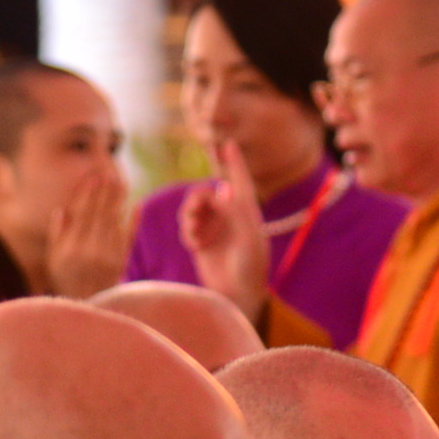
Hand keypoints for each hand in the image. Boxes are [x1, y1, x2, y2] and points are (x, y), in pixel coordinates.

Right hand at [47, 162, 133, 301]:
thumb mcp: (54, 257)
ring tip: (121, 183)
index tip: (94, 177)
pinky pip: (128, 238)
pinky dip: (133, 221)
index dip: (88, 194)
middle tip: (111, 173)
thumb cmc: (66, 278)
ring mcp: (108, 257)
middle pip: (99, 215)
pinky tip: (137, 205)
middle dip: (105, 193)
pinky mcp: (121, 262)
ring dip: (118, 201)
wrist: (86, 304)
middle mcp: (89, 251)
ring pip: (114, 223)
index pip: (82, 214)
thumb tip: (62, 210)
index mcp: (71, 247)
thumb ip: (57, 234)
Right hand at [176, 150, 270, 326]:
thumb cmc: (251, 266)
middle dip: (198, 197)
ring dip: (191, 214)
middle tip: (198, 207)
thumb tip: (220, 188)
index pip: (239, 180)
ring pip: (193, 207)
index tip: (228, 144)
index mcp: (246, 212)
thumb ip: (234, 210)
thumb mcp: (248, 236)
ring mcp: (214, 228)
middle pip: (206, 192)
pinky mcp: (200, 242)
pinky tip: (196, 244)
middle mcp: (228, 216)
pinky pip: (187, 226)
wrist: (239, 294)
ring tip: (195, 230)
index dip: (234, 162)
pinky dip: (189, 231)